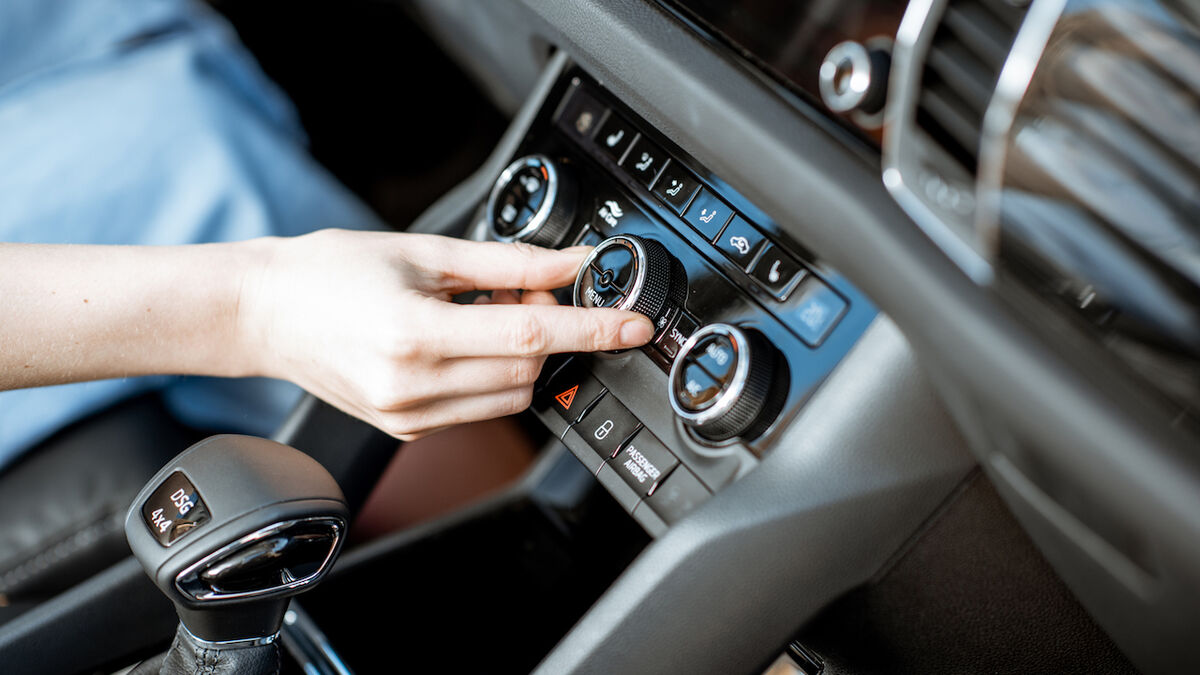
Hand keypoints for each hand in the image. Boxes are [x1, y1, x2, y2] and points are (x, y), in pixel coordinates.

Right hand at [243, 229, 653, 439]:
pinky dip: (494, 373)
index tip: (634, 326)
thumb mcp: (424, 252)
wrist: (263, 313)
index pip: (532, 333)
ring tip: (487, 312)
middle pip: (530, 366)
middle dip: (550, 326)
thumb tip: (572, 264)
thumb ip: (508, 262)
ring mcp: (409, 416)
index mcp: (415, 334)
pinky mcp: (407, 429)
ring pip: (513, 393)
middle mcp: (412, 385)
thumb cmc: (329, 273)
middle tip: (529, 285)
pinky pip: (481, 407)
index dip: (594, 329)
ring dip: (525, 353)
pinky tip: (467, 340)